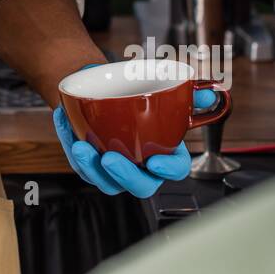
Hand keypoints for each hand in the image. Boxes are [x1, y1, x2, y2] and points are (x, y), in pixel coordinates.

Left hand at [52, 88, 219, 197]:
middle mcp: (141, 167)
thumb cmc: (139, 96)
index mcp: (165, 153)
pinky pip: (79, 163)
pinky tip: (64, 121)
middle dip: (125, 176)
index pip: (175, 169)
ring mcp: (115, 170)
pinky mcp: (90, 165)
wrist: (105, 88)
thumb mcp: (164, 89)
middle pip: (139, 185)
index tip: (157, 162)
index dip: (169, 169)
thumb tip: (210, 94)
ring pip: (104, 181)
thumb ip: (188, 94)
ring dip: (91, 168)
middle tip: (111, 159)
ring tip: (80, 146)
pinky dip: (68, 141)